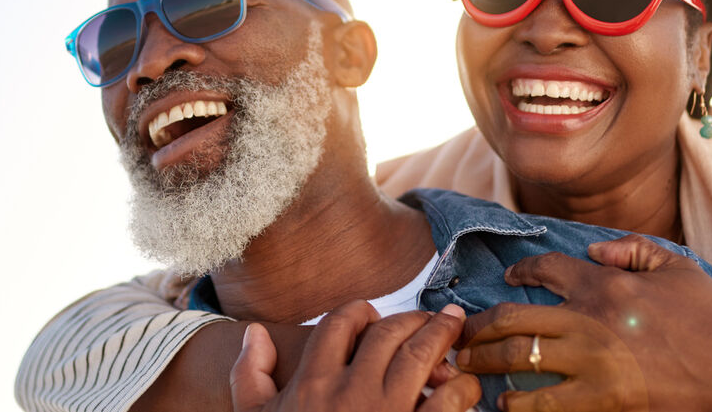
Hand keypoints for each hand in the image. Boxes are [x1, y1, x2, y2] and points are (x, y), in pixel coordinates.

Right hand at [231, 299, 480, 411]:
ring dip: (441, 336)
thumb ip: (250, 376)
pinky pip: (449, 400)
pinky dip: (461, 386)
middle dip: (412, 319)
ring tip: (452, 330)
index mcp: (313, 383)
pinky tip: (461, 386)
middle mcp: (351, 391)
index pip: (341, 322)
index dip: (361, 312)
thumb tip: (255, 334)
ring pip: (422, 355)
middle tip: (428, 319)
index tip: (373, 318)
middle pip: (388, 332)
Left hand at [457, 235, 711, 411]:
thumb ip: (635, 249)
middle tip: (464, 335)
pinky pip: (544, 406)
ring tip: (470, 370)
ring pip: (520, 363)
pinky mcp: (601, 405)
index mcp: (606, 286)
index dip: (520, 271)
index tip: (507, 279)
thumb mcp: (681, 269)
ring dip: (488, 366)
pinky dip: (519, 404)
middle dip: (481, 327)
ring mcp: (592, 368)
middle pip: (515, 319)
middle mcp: (590, 324)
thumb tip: (596, 250)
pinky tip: (507, 402)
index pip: (545, 269)